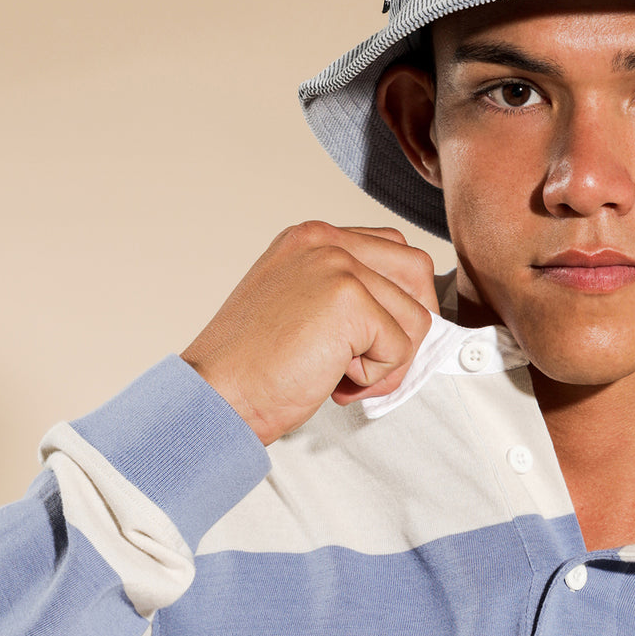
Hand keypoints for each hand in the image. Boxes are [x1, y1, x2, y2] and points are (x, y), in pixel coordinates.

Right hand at [180, 222, 436, 445]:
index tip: (361, 343)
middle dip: (406, 328)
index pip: (393, 251)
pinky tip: (332, 379)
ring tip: (341, 375)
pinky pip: (400, 350)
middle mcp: (325, 242)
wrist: (218, 396)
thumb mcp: (301, 309)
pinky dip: (374, 379)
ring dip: (388, 362)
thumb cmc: (254, 368)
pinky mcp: (348, 300)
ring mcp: (337, 266)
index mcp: (312, 239)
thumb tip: (408, 315)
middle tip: (363, 364)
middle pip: (416, 273)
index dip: (394, 305)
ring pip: (416, 316)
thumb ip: (347, 295)